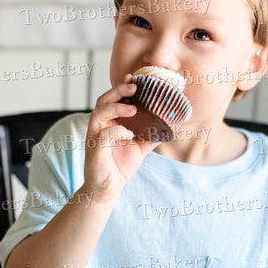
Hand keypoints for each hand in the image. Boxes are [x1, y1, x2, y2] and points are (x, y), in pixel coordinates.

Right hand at [84, 74, 157, 202]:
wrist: (108, 188)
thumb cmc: (120, 165)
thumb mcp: (140, 147)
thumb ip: (153, 135)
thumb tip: (173, 125)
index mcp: (109, 122)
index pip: (112, 99)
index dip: (122, 87)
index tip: (136, 78)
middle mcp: (100, 126)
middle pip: (103, 101)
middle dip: (118, 90)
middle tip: (134, 85)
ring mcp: (95, 137)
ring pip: (99, 113)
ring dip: (116, 107)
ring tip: (133, 107)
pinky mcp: (94, 150)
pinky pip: (103, 135)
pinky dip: (117, 131)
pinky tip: (129, 134)